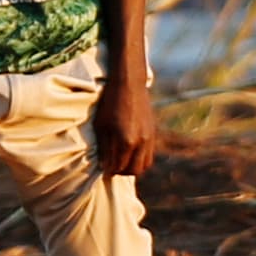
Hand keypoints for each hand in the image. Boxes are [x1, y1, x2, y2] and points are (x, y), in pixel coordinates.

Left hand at [92, 65, 157, 179]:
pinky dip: (140, 158)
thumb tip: (104, 167)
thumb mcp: (102, 125)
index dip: (109, 170)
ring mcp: (149, 138)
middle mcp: (140, 143)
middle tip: (112, 166)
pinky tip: (130, 152)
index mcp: (126, 141)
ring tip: (121, 161)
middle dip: (121, 172)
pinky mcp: (153, 132)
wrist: (129, 83)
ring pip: (144, 165)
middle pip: (134, 171)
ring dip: (133, 167)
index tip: (104, 168)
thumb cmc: (110, 102)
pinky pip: (149, 154)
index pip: (118, 168)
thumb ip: (104, 148)